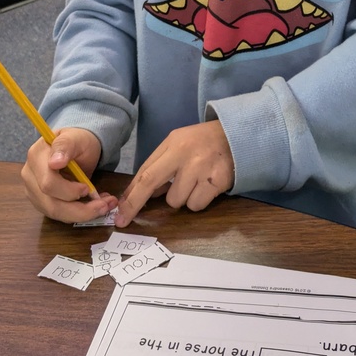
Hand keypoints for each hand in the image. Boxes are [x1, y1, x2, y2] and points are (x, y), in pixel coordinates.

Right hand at [21, 127, 117, 222]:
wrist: (76, 147)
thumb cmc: (77, 140)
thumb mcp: (76, 137)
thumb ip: (65, 146)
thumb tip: (54, 163)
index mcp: (36, 156)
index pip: (48, 183)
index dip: (69, 191)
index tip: (87, 187)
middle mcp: (30, 175)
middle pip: (51, 203)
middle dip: (79, 209)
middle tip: (104, 204)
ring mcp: (33, 190)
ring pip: (55, 213)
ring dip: (81, 214)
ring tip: (103, 206)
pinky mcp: (41, 201)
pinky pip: (58, 214)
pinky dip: (78, 214)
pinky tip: (93, 206)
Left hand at [114, 120, 233, 227]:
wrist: (237, 136)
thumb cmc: (201, 142)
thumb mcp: (178, 144)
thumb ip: (159, 164)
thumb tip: (141, 193)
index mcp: (173, 143)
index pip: (145, 171)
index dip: (130, 193)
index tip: (119, 211)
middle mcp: (186, 155)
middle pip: (152, 184)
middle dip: (135, 204)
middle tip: (124, 219)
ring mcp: (202, 169)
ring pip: (177, 201)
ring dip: (181, 197)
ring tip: (193, 182)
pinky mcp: (217, 182)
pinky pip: (196, 205)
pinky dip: (198, 201)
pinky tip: (205, 186)